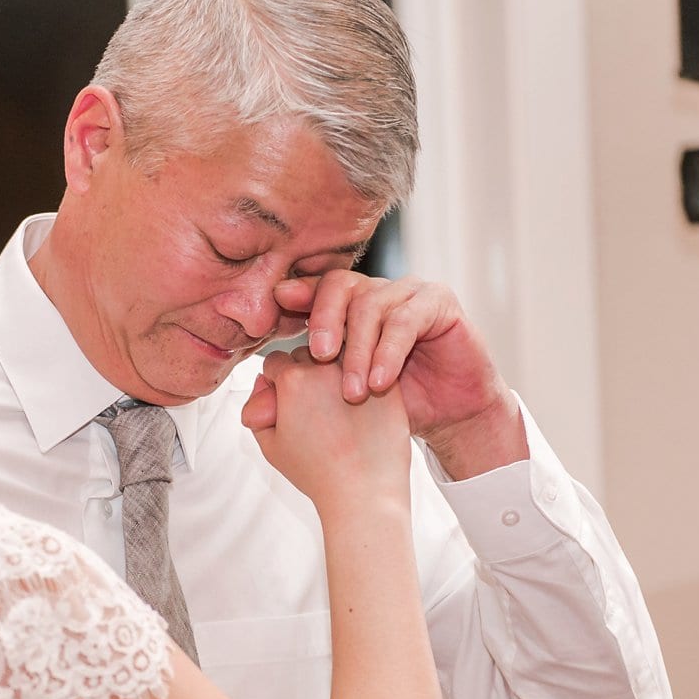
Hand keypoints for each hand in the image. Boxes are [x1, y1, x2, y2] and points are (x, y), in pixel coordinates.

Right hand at [241, 347, 411, 510]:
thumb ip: (256, 407)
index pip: (275, 362)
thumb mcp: (270, 445)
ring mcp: (359, 373)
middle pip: (307, 354)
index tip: (286, 404)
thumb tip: (262, 383)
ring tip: (340, 406)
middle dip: (306, 373)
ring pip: (340, 355)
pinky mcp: (387, 384)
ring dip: (335, 370)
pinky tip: (363, 410)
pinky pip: (370, 369)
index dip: (277, 383)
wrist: (363, 493)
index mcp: (292, 380)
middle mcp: (324, 369)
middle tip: (315, 407)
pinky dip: (365, 380)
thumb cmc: (315, 474)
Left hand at [274, 272, 526, 477]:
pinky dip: (389, 353)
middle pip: (338, 285)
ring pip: (371, 304)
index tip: (274, 313)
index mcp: (348, 308)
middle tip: (318, 358)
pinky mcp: (438, 302)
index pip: (313, 291)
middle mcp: (376, 292)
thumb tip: (246, 412)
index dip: (294, 299)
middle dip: (323, 320)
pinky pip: (406, 319)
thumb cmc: (394, 407)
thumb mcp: (339, 409)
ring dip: (359, 350)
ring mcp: (408, 292)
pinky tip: (380, 383)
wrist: (452, 414)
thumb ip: (293, 407)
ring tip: (354, 392)